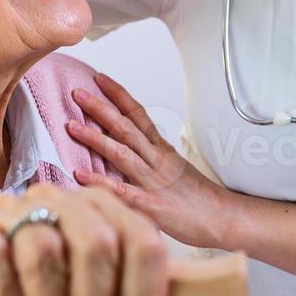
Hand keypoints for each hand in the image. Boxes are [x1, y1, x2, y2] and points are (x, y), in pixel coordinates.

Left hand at [66, 72, 238, 250]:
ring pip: (121, 153)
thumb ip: (152, 157)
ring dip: (95, 138)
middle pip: (126, 127)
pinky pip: (123, 191)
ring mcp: (154, 181)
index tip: (99, 78)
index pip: (138, 113)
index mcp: (161, 150)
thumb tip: (130, 147)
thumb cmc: (199, 198)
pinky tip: (80, 175)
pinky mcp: (152, 205)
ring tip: (71, 126)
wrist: (224, 218)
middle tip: (76, 93)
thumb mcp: (175, 168)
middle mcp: (156, 160)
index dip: (118, 94)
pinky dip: (100, 182)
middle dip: (100, 108)